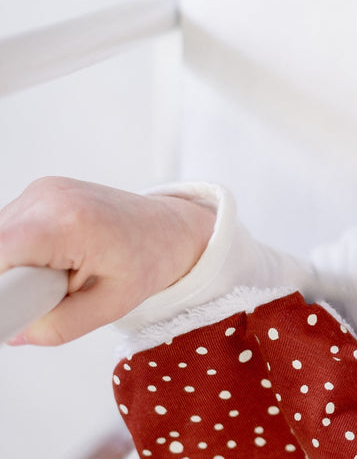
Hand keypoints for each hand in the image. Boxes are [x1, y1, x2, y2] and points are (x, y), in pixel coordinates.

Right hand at [0, 177, 214, 345]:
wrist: (171, 227)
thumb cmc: (150, 259)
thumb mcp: (112, 305)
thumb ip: (60, 326)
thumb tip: (15, 334)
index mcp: (68, 223)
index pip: (0, 253)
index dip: (4, 288)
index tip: (28, 302)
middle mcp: (50, 197)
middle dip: (12, 279)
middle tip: (52, 289)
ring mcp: (43, 190)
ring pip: (0, 240)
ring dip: (16, 265)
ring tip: (61, 270)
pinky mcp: (40, 191)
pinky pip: (10, 229)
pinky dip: (23, 251)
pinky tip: (57, 256)